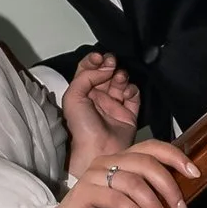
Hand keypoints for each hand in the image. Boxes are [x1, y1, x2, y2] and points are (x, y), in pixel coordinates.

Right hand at [33, 135, 199, 207]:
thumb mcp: (128, 203)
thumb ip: (148, 195)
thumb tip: (179, 200)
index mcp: (120, 159)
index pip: (151, 147)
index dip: (176, 156)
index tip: (195, 174)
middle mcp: (106, 161)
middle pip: (146, 163)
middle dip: (170, 187)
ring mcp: (93, 175)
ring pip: (134, 182)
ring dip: (156, 205)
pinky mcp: (84, 193)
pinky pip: (117, 199)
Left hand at [60, 50, 139, 177]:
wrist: (98, 149)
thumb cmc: (81, 127)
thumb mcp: (73, 96)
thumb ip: (86, 75)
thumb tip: (105, 67)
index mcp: (82, 94)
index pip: (88, 70)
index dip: (94, 61)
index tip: (98, 57)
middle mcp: (97, 98)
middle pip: (105, 73)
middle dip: (108, 65)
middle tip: (110, 64)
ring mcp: (113, 105)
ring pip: (120, 81)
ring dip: (120, 75)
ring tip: (118, 78)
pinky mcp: (129, 114)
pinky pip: (134, 95)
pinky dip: (132, 89)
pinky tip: (126, 93)